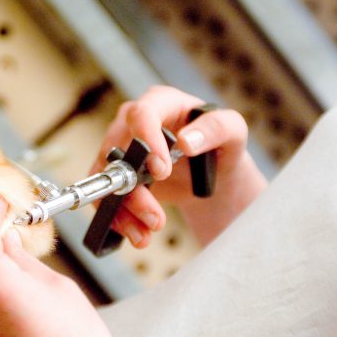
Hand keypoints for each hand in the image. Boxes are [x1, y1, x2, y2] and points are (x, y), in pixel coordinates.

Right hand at [90, 86, 266, 246]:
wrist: (212, 175)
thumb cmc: (221, 145)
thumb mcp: (233, 131)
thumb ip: (217, 127)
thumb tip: (187, 141)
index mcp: (160, 102)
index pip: (141, 114)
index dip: (145, 140)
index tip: (161, 171)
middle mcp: (133, 123)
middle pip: (117, 151)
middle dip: (132, 189)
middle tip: (156, 216)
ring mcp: (121, 150)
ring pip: (106, 178)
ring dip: (122, 210)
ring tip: (146, 233)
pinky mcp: (116, 176)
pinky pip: (104, 197)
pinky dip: (117, 219)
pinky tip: (137, 234)